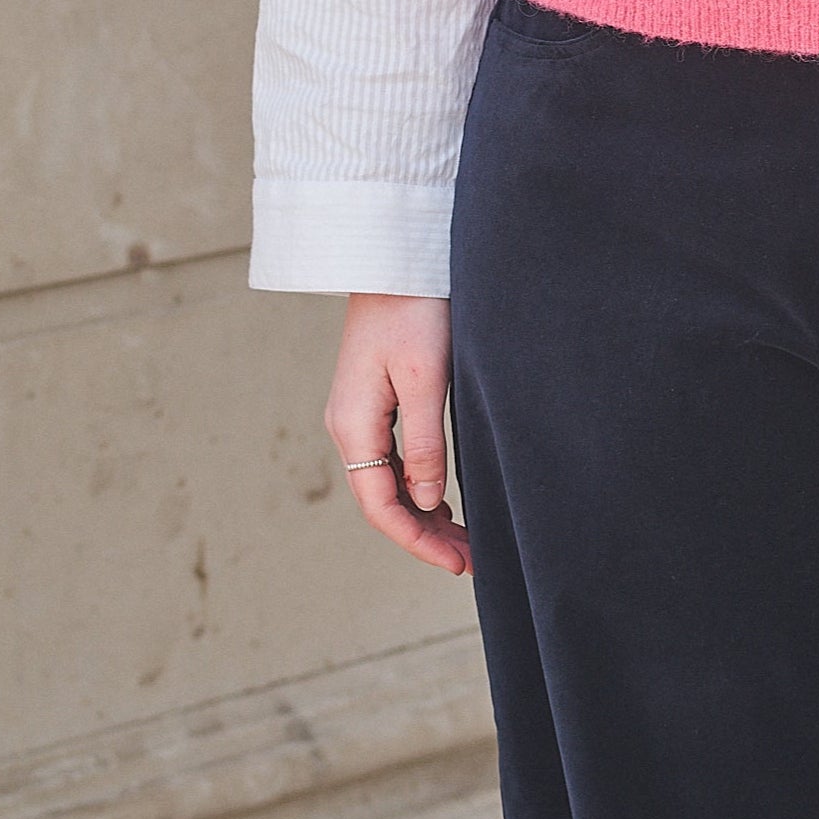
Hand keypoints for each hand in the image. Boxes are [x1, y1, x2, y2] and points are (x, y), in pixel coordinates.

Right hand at [324, 293, 472, 576]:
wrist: (394, 255)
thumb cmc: (414, 310)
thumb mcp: (426, 378)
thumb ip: (425, 441)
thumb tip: (426, 500)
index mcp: (354, 425)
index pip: (381, 505)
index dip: (418, 541)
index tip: (458, 563)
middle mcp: (349, 424)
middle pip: (383, 499)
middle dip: (424, 534)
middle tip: (470, 559)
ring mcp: (359, 411)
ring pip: (388, 480)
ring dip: (422, 511)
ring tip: (464, 538)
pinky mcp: (375, 396)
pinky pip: (392, 457)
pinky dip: (417, 483)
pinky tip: (443, 496)